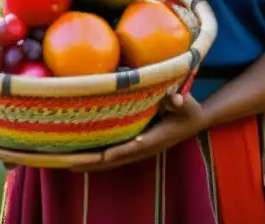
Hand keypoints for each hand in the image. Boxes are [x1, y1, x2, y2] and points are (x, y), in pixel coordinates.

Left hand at [76, 92, 207, 172]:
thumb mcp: (187, 104)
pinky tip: (84, 157)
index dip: (121, 151)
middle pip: (119, 158)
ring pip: (115, 160)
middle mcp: (147, 147)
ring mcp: (141, 148)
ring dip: (94, 163)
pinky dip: (99, 157)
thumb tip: (174, 99)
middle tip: (73, 165)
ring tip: (70, 164)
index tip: (104, 156)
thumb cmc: (189, 110)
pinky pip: (116, 154)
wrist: (194, 121)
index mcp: (158, 138)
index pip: (137, 146)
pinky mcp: (137, 145)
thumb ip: (179, 100)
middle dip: (97, 163)